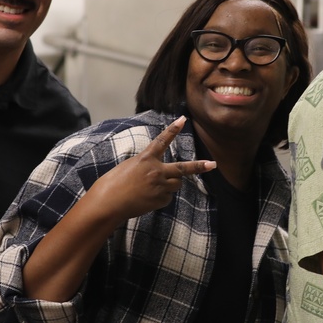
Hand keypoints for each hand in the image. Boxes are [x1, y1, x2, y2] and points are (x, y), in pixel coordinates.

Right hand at [87, 116, 215, 222]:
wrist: (108, 203)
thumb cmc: (113, 183)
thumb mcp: (129, 167)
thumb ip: (146, 166)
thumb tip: (158, 173)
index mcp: (146, 158)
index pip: (162, 140)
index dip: (173, 130)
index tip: (183, 119)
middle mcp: (156, 171)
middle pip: (183, 168)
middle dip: (199, 166)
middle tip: (213, 164)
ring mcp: (160, 186)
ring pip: (176, 184)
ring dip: (170, 184)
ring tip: (152, 188)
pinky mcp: (160, 200)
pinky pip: (167, 197)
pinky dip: (160, 197)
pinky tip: (147, 199)